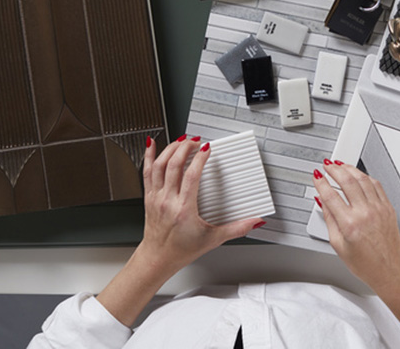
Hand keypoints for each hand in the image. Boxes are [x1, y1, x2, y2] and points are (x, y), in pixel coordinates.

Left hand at [134, 135, 264, 278]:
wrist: (158, 258)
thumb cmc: (181, 250)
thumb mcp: (212, 239)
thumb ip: (236, 229)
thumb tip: (253, 222)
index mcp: (184, 209)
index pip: (191, 175)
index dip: (199, 158)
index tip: (207, 150)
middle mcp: (167, 200)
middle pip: (173, 164)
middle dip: (185, 148)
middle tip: (196, 142)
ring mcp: (156, 197)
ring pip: (159, 165)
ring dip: (170, 148)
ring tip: (182, 141)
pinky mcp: (148, 197)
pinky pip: (146, 171)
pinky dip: (149, 155)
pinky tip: (151, 143)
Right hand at [312, 160, 399, 348]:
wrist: (389, 270)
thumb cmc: (366, 264)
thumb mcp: (338, 245)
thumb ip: (330, 220)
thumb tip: (323, 203)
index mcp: (350, 224)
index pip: (331, 195)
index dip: (321, 183)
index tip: (317, 177)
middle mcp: (365, 213)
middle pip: (347, 181)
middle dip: (334, 170)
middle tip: (327, 166)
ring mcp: (379, 208)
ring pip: (362, 179)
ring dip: (349, 168)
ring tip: (340, 165)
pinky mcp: (388, 208)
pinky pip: (376, 185)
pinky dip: (365, 176)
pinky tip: (358, 175)